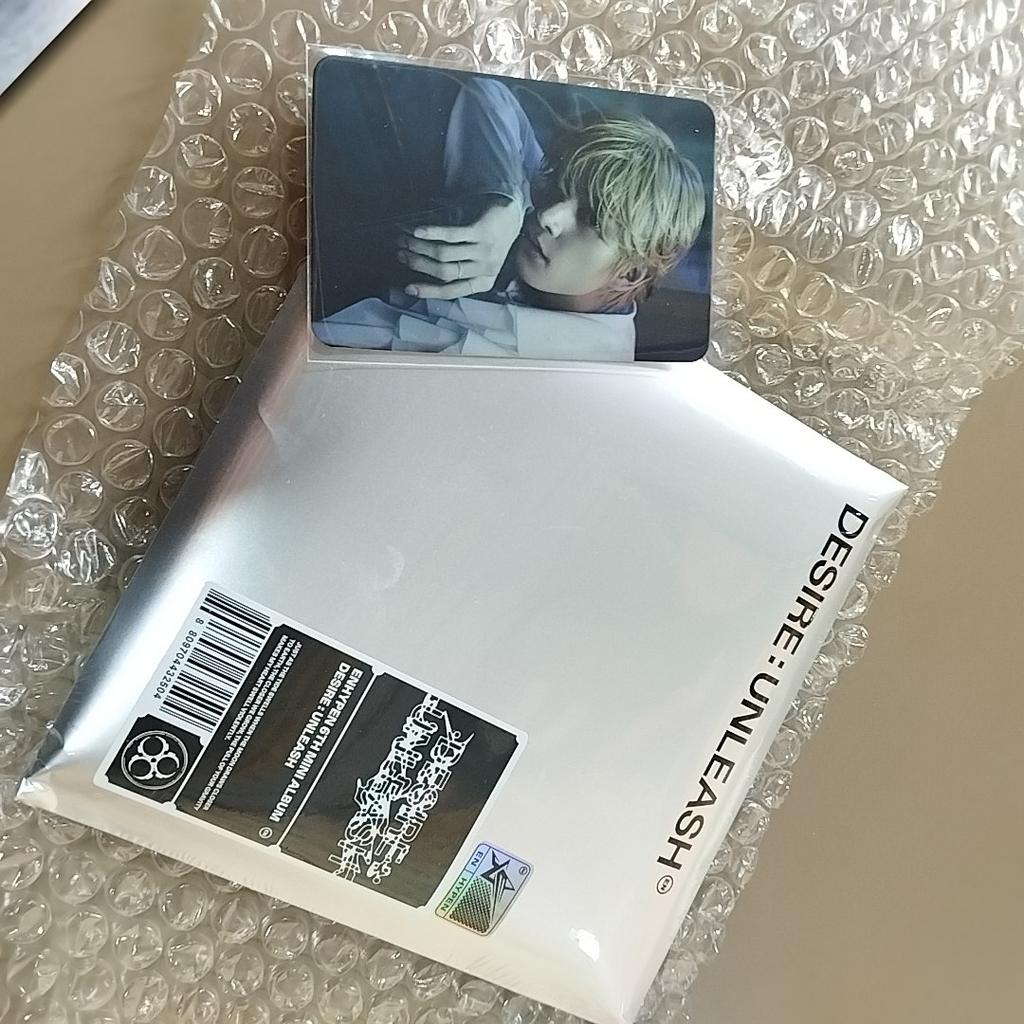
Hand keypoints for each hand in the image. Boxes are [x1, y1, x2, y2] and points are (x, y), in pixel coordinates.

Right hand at [398, 198, 524, 299]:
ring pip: (444, 254)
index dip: (428, 291)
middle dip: (418, 264)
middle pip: (444, 271)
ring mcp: (485, 250)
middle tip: (401, 255)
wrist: (512, 215)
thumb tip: (424, 274)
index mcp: (484, 282)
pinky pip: (451, 235)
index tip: (408, 289)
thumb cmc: (490, 241)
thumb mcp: (478, 263)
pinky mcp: (482, 231)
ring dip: (420, 247)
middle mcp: (486, 269)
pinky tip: (418, 231)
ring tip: (406, 241)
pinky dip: (432, 233)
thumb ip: (458, 271)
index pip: (451, 291)